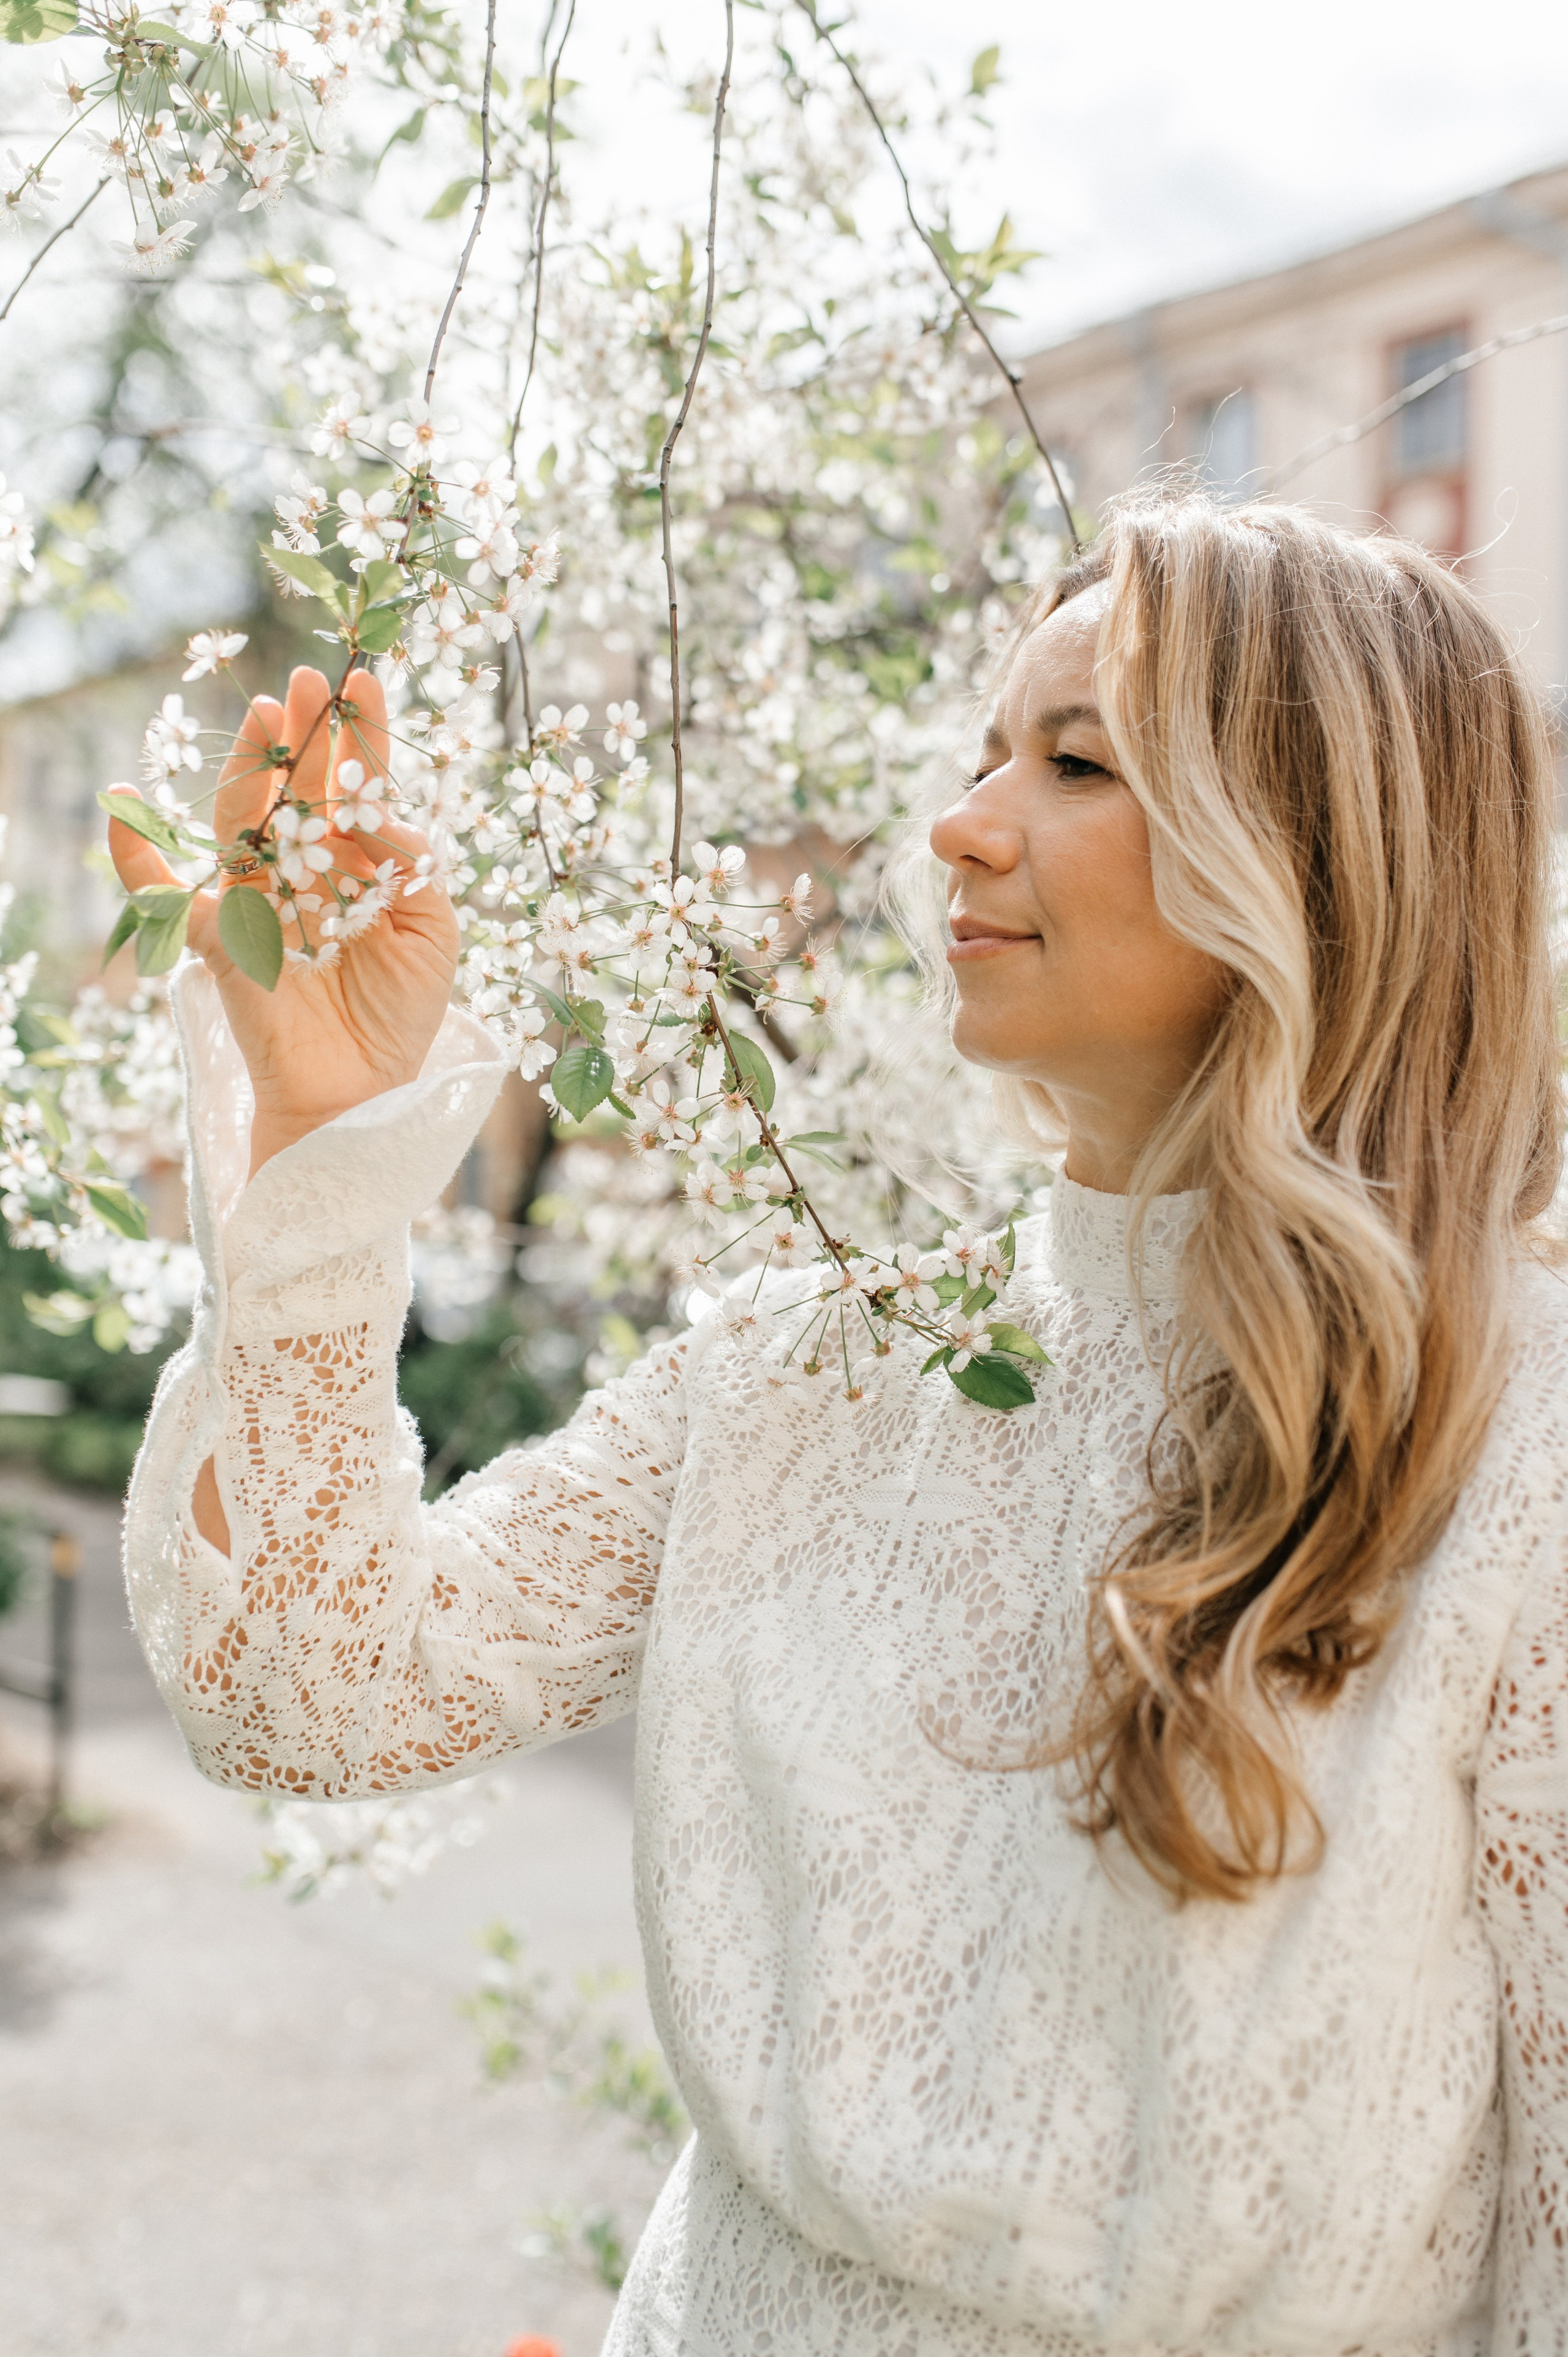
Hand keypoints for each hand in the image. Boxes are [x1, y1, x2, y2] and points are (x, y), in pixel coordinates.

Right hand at [107, 664, 459, 1175]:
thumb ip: (411, 861)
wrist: (360, 1091)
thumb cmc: (400, 1012)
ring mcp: (257, 898)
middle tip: (308, 680)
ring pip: (241, 818)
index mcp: (355, 863)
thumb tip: (371, 809)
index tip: (365, 680)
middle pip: (294, 785)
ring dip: (247, 766)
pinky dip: (135, 853)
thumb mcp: (432, 929)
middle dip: (302, 731)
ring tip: (265, 717)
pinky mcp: (220, 936)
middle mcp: (302, 869)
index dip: (358, 734)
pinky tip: (121, 807)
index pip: (354, 785)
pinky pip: (166, 891)